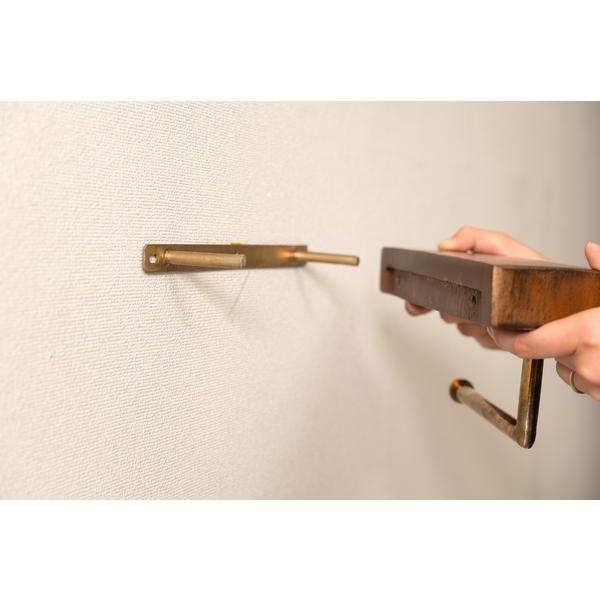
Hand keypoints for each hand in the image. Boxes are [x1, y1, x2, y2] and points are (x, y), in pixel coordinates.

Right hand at [405, 226, 546, 349]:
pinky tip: (496, 327)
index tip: (414, 300)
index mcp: (472, 276)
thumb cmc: (539, 273)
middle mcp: (474, 298)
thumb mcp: (505, 248)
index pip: (436, 285)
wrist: (564, 304)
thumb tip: (444, 244)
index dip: (420, 295)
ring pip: (461, 326)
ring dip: (472, 320)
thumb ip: (474, 238)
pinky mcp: (493, 339)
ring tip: (487, 313)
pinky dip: (487, 334)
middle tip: (463, 304)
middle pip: (445, 308)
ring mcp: (482, 320)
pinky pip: (480, 340)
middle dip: (452, 306)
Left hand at [488, 242, 599, 400]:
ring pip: (564, 366)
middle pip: (545, 351)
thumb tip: (592, 250)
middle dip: (549, 338)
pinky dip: (586, 368)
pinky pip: (582, 380)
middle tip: (570, 323)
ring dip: (569, 354)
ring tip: (596, 339)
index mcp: (587, 335)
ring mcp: (596, 383)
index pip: (524, 344)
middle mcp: (588, 363)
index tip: (496, 329)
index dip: (506, 337)